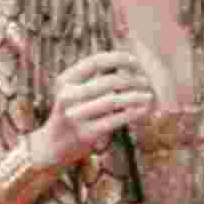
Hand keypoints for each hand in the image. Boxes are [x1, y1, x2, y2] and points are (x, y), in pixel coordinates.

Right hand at [33, 50, 154, 171]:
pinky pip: (115, 120)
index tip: (135, 62)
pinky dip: (132, 113)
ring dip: (135, 96)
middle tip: (145, 81)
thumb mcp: (75, 90)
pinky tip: (143, 109)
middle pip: (108, 81)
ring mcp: (76, 116)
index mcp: (65, 80)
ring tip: (148, 95)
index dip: (118, 58)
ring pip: (113, 101)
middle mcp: (67, 96)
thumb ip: (96, 76)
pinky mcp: (86, 133)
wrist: (54, 145)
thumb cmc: (74, 111)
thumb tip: (128, 63)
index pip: (95, 61)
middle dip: (131, 79)